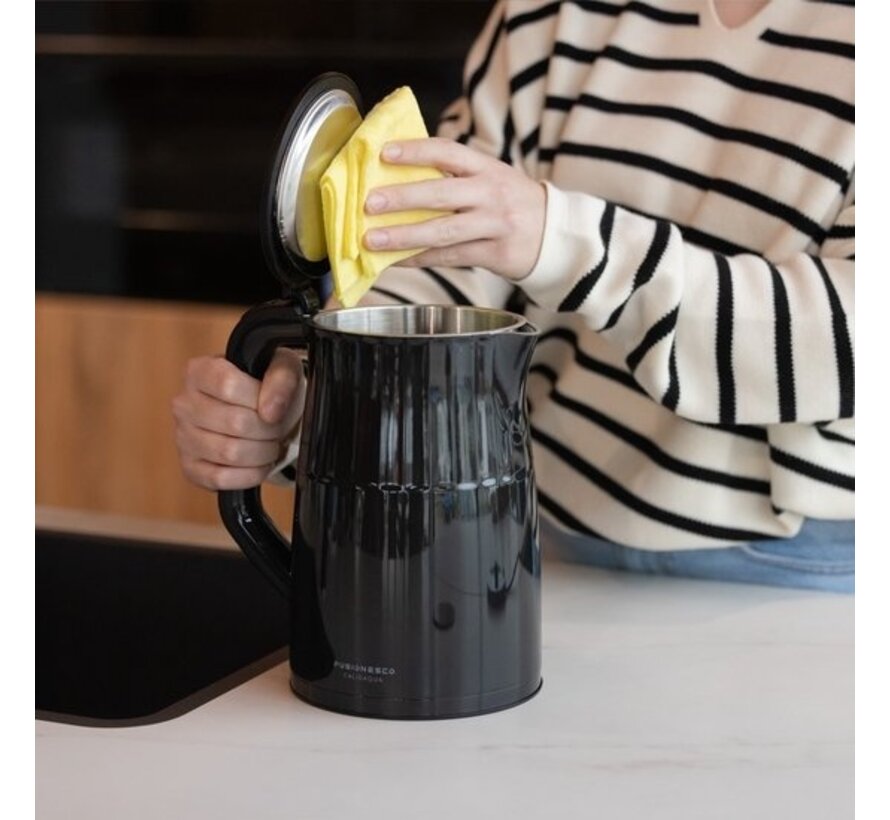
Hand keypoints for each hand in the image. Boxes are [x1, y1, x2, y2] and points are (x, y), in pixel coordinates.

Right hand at [172, 349, 304, 489]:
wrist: (265, 411)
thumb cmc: (268, 386)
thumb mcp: (282, 368)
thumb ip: (280, 380)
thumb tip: (270, 411)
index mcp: (199, 372)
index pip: (228, 385)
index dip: (260, 399)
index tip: (273, 405)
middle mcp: (184, 404)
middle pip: (235, 422)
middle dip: (269, 430)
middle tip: (277, 428)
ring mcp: (183, 438)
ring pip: (230, 453)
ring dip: (263, 453)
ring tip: (269, 444)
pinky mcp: (190, 467)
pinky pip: (220, 479)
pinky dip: (250, 475)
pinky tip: (259, 464)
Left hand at [363, 138, 545, 279]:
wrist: (556, 234)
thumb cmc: (512, 204)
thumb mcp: (492, 179)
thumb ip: (455, 177)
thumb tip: (398, 178)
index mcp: (487, 168)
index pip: (448, 152)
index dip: (416, 151)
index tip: (385, 153)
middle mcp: (492, 194)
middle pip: (442, 194)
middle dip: (402, 198)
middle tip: (371, 203)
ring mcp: (495, 226)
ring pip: (443, 231)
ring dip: (404, 236)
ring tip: (374, 240)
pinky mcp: (496, 254)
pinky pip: (451, 257)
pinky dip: (421, 259)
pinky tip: (397, 260)